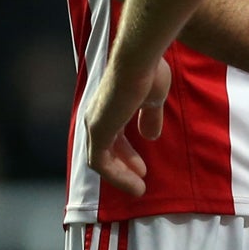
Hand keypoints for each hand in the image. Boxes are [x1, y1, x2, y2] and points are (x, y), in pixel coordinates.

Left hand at [83, 55, 171, 195]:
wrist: (139, 61)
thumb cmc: (148, 72)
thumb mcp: (154, 99)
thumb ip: (150, 118)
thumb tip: (151, 136)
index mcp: (110, 107)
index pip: (113, 136)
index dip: (127, 153)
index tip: (143, 167)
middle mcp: (97, 116)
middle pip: (105, 149)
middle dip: (123, 166)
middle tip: (140, 178)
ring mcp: (95, 124)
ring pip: (101, 160)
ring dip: (120, 176)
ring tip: (138, 188)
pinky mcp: (97, 131)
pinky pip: (101, 163)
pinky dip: (117, 175)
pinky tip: (135, 182)